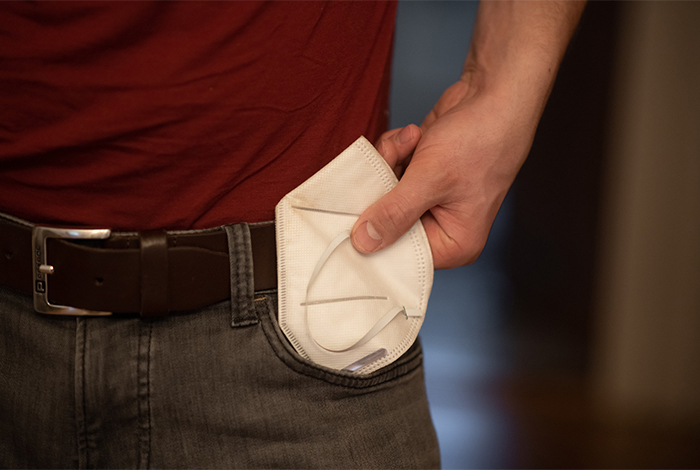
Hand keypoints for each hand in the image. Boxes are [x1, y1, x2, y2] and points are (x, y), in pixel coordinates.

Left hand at [350, 76, 539, 268]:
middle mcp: (442, 227)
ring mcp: (430, 200)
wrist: (494, 95)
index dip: (376, 237)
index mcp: (454, 243)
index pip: (402, 256)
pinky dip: (396, 150)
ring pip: (385, 192)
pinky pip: (391, 171)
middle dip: (383, 186)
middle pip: (388, 222)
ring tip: (411, 142)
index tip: (352, 216)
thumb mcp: (430, 179)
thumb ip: (395, 213)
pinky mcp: (421, 176)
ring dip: (389, 161)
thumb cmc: (480, 140)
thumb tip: (364, 244)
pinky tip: (414, 137)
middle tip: (392, 159)